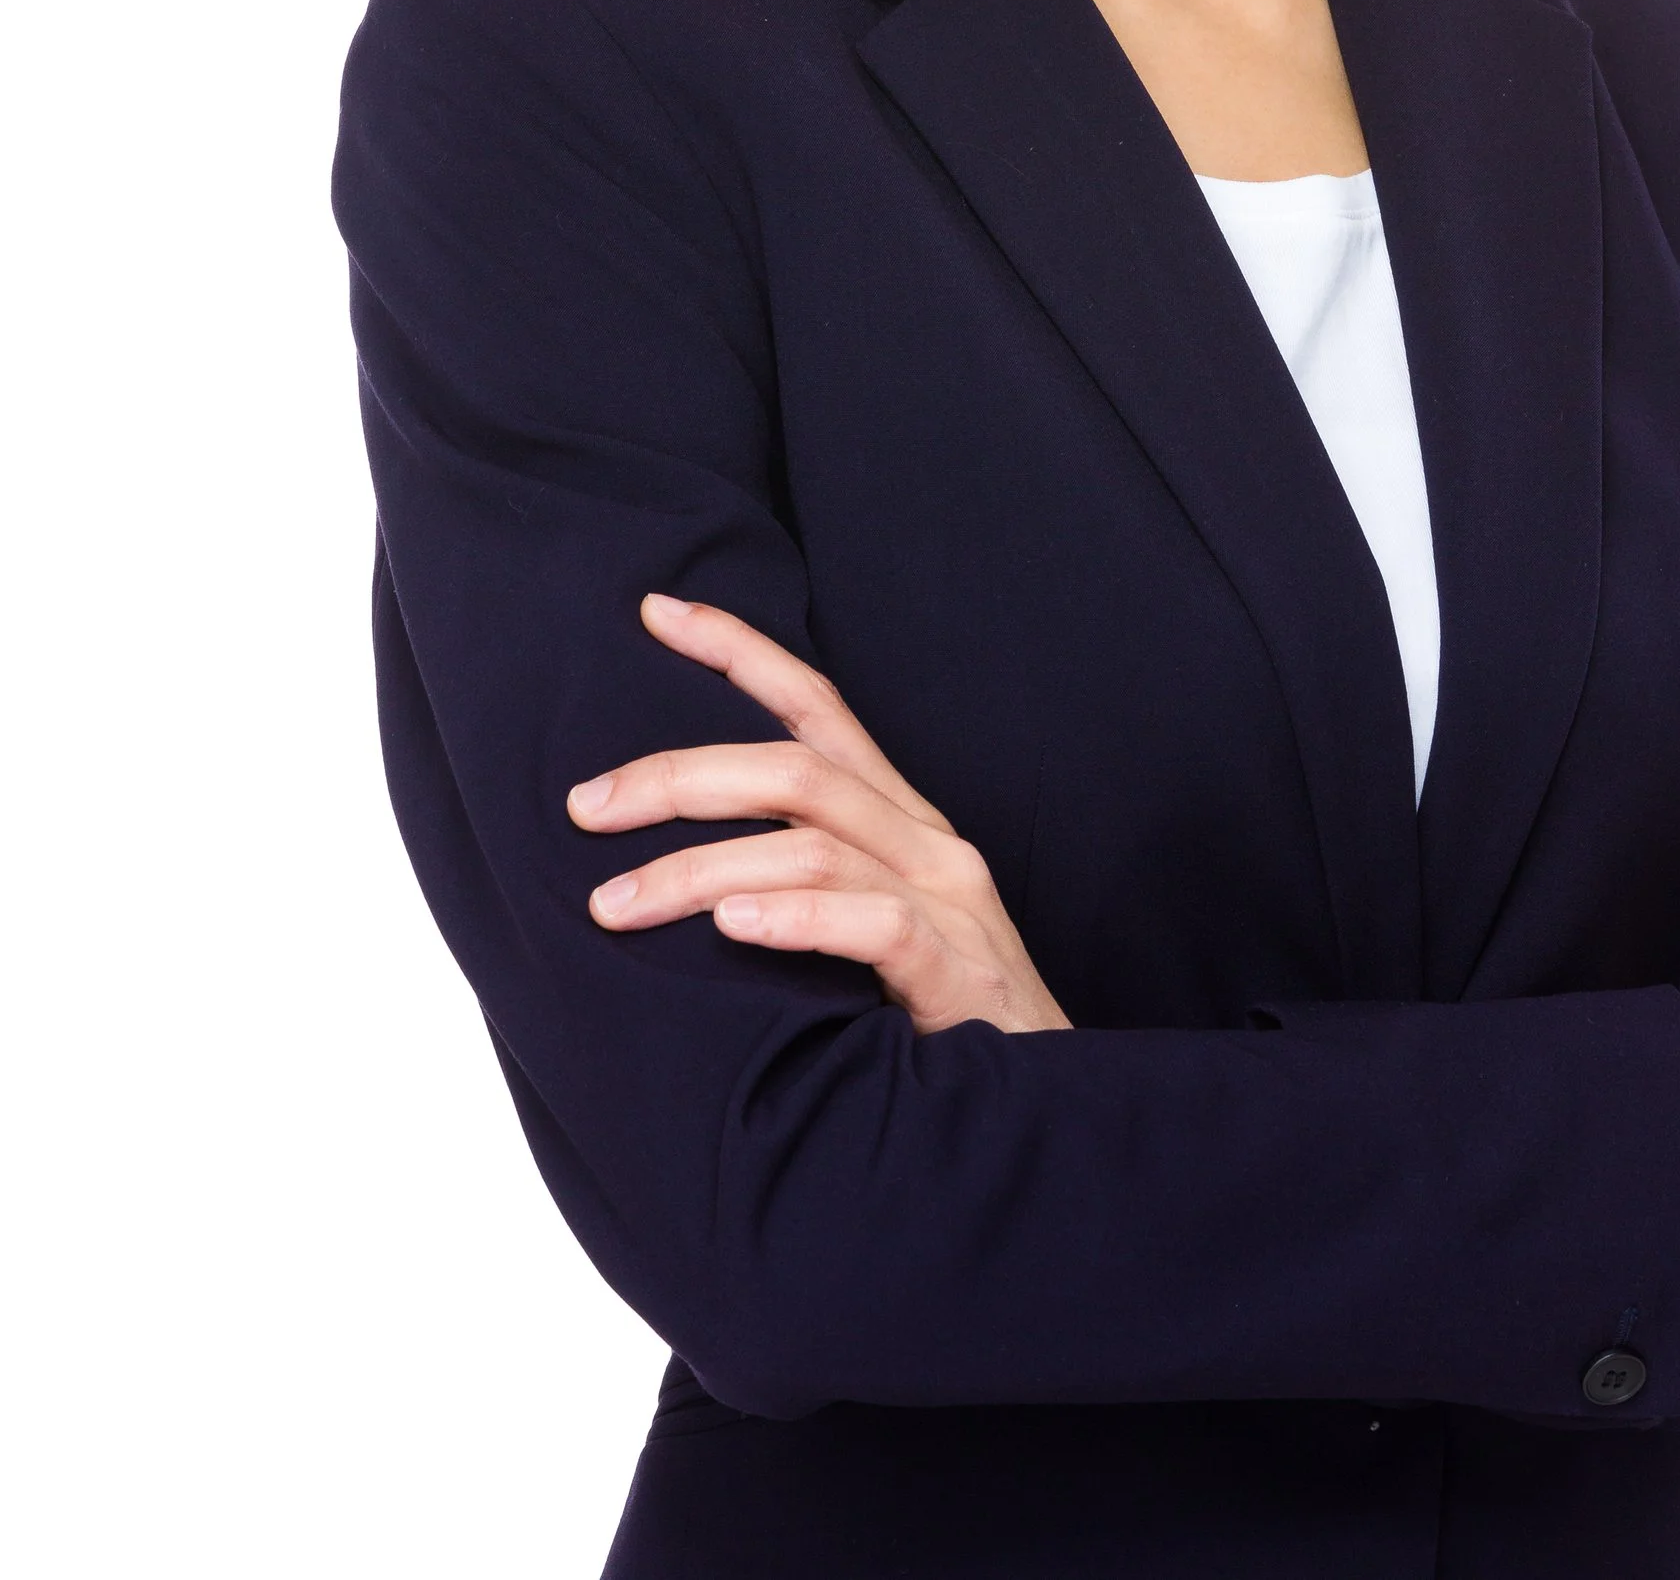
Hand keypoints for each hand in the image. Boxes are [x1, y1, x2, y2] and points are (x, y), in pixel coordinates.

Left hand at [566, 593, 1070, 1036]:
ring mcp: (951, 904)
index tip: (655, 612)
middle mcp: (927, 844)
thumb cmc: (935, 1028)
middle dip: (679, 777)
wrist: (1043, 1121)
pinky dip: (798, 919)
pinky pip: (877, 925)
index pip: (817, 708)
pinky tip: (732, 930)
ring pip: (816, 844)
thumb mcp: (863, 937)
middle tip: (584, 808)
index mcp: (900, 824)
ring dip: (700, 869)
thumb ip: (797, 889)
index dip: (739, 650)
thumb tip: (663, 876)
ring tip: (615, 904)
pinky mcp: (962, 974)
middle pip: (797, 768)